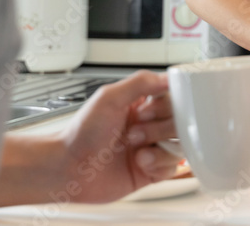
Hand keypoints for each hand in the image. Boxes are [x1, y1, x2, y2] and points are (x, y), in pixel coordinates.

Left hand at [54, 71, 180, 202]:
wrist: (68, 168)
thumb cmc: (81, 134)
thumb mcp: (108, 98)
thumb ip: (140, 83)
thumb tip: (167, 78)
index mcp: (141, 104)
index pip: (173, 97)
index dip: (166, 105)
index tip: (149, 110)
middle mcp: (148, 125)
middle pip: (180, 122)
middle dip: (160, 128)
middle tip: (136, 132)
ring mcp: (150, 148)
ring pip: (180, 145)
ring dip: (160, 148)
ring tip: (136, 149)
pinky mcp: (151, 171)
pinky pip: (172, 168)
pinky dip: (159, 166)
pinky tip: (141, 163)